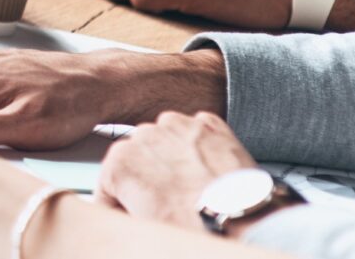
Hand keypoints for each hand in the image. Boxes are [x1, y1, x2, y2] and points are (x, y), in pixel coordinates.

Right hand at [98, 112, 258, 227]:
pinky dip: (198, 148)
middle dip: (147, 179)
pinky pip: (194, 132)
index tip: (131, 213)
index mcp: (120, 162)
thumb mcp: (142, 230)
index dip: (120, 204)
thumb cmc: (196, 231)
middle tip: (165, 207)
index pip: (108, 183)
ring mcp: (178, 125)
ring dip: (171, 159)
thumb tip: (119, 218)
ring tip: (189, 189)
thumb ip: (120, 216)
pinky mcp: (209, 124)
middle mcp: (145, 135)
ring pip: (165, 140)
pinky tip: (206, 172)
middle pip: (138, 159)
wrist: (247, 224)